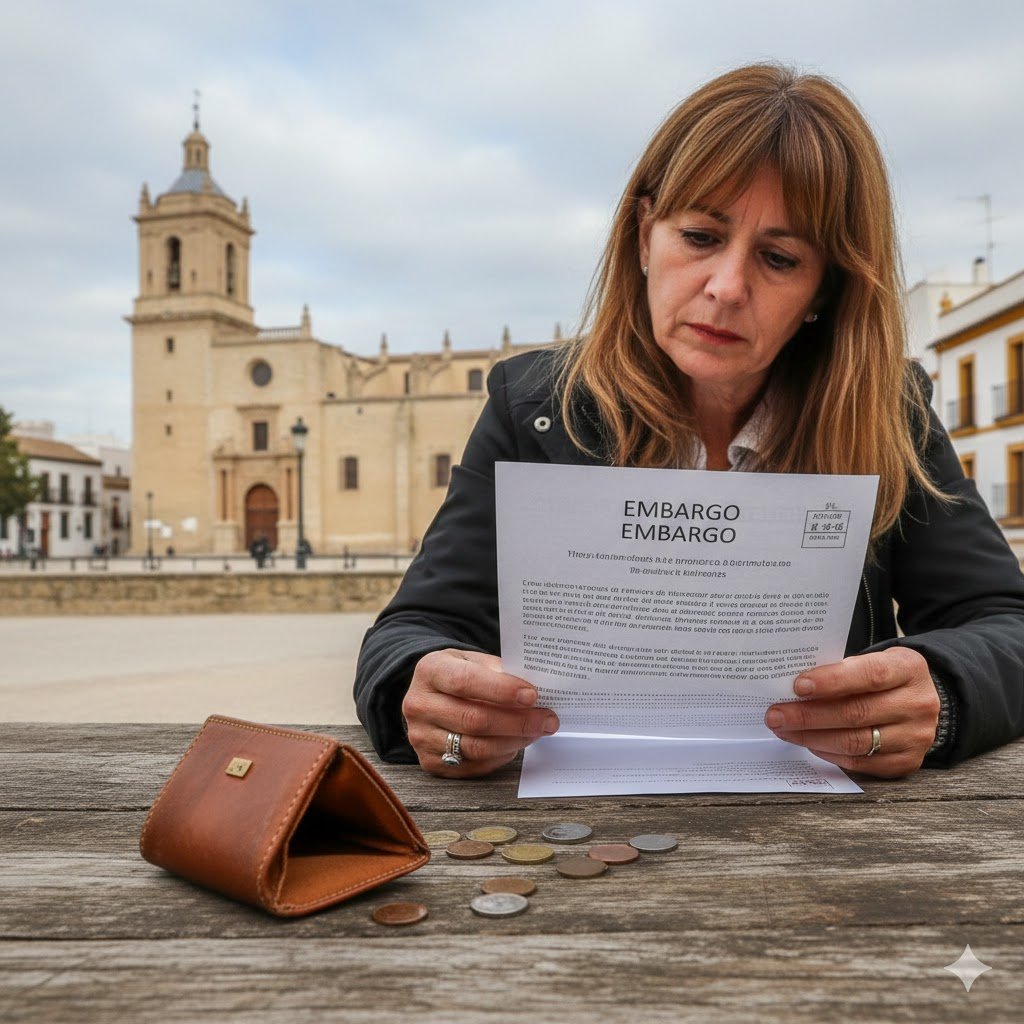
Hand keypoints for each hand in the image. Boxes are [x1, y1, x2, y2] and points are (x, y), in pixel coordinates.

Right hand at [402, 649, 558, 777]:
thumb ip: (499, 671)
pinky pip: (473, 765)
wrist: (430, 696)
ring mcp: (420, 737)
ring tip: (537, 732)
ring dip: (514, 741)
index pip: (465, 682)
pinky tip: (515, 744)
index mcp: (430, 671)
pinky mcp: (429, 762)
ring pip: (476, 747)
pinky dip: (500, 756)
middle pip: (474, 719)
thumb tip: (535, 691)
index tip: (532, 695)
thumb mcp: (473, 660)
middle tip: (548, 719)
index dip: (501, 690)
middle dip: (518, 721)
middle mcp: (418, 705)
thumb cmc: (459, 674)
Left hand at [764, 647, 939, 777]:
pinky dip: (829, 752)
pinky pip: (860, 762)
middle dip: (809, 715)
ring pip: (855, 742)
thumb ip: (842, 670)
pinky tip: (808, 742)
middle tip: (776, 715)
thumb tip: (794, 688)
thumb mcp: (872, 660)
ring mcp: (915, 736)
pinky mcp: (907, 762)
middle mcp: (917, 704)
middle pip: (857, 713)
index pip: (870, 675)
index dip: (832, 681)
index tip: (798, 686)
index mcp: (909, 668)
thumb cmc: (883, 677)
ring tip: (784, 730)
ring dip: (812, 737)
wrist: (920, 700)